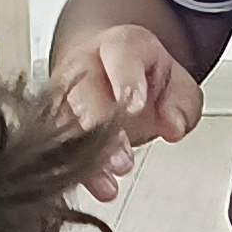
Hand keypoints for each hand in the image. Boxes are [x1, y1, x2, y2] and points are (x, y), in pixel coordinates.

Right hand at [52, 23, 200, 199]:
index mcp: (120, 46)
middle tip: (122, 159)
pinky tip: (91, 186)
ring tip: (107, 182)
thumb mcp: (176, 82)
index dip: (126, 79)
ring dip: (83, 156)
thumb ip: (181, 103)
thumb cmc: (140, 76)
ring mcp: (61, 92)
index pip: (120, 54)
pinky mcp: (50, 120)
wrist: (104, 67)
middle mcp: (83, 65)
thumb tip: (173, 127)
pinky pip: (55, 145)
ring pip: (63, 122)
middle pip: (84, 93)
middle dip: (100, 128)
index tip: (135, 105)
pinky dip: (72, 169)